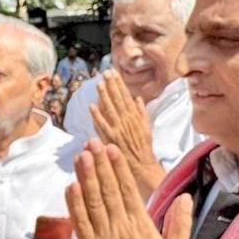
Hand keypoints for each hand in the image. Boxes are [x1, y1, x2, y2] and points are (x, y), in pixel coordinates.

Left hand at [65, 139, 192, 238]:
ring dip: (85, 177)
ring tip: (81, 156)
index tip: (111, 149)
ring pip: (92, 202)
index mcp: (142, 226)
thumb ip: (181, 223)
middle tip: (92, 143)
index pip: (128, 190)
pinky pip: (80, 223)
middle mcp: (121, 228)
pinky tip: (71, 186)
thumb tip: (185, 197)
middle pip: (108, 190)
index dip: (118, 167)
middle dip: (99, 164)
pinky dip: (75, 204)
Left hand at [91, 70, 163, 199]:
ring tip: (99, 84)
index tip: (113, 73)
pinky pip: (102, 126)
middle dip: (111, 85)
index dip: (119, 84)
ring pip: (110, 110)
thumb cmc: (144, 148)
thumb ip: (141, 112)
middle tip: (105, 73)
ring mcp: (118, 129)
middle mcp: (127, 121)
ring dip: (104, 96)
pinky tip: (92, 107)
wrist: (142, 166)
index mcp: (135, 117)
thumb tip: (137, 98)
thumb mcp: (146, 127)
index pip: (125, 97)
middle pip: (118, 100)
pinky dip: (97, 116)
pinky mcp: (111, 139)